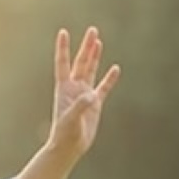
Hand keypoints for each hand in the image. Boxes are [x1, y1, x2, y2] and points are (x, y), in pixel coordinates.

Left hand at [49, 26, 120, 160]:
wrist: (69, 147)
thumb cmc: (64, 134)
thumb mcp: (70, 119)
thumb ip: (80, 106)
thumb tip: (92, 96)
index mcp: (64, 89)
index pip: (63, 63)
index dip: (63, 48)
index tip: (63, 32)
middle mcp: (74, 88)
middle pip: (81, 62)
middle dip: (86, 47)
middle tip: (92, 30)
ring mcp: (85, 95)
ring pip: (91, 71)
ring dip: (95, 57)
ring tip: (98, 41)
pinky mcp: (95, 104)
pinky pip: (104, 88)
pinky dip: (110, 79)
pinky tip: (116, 68)